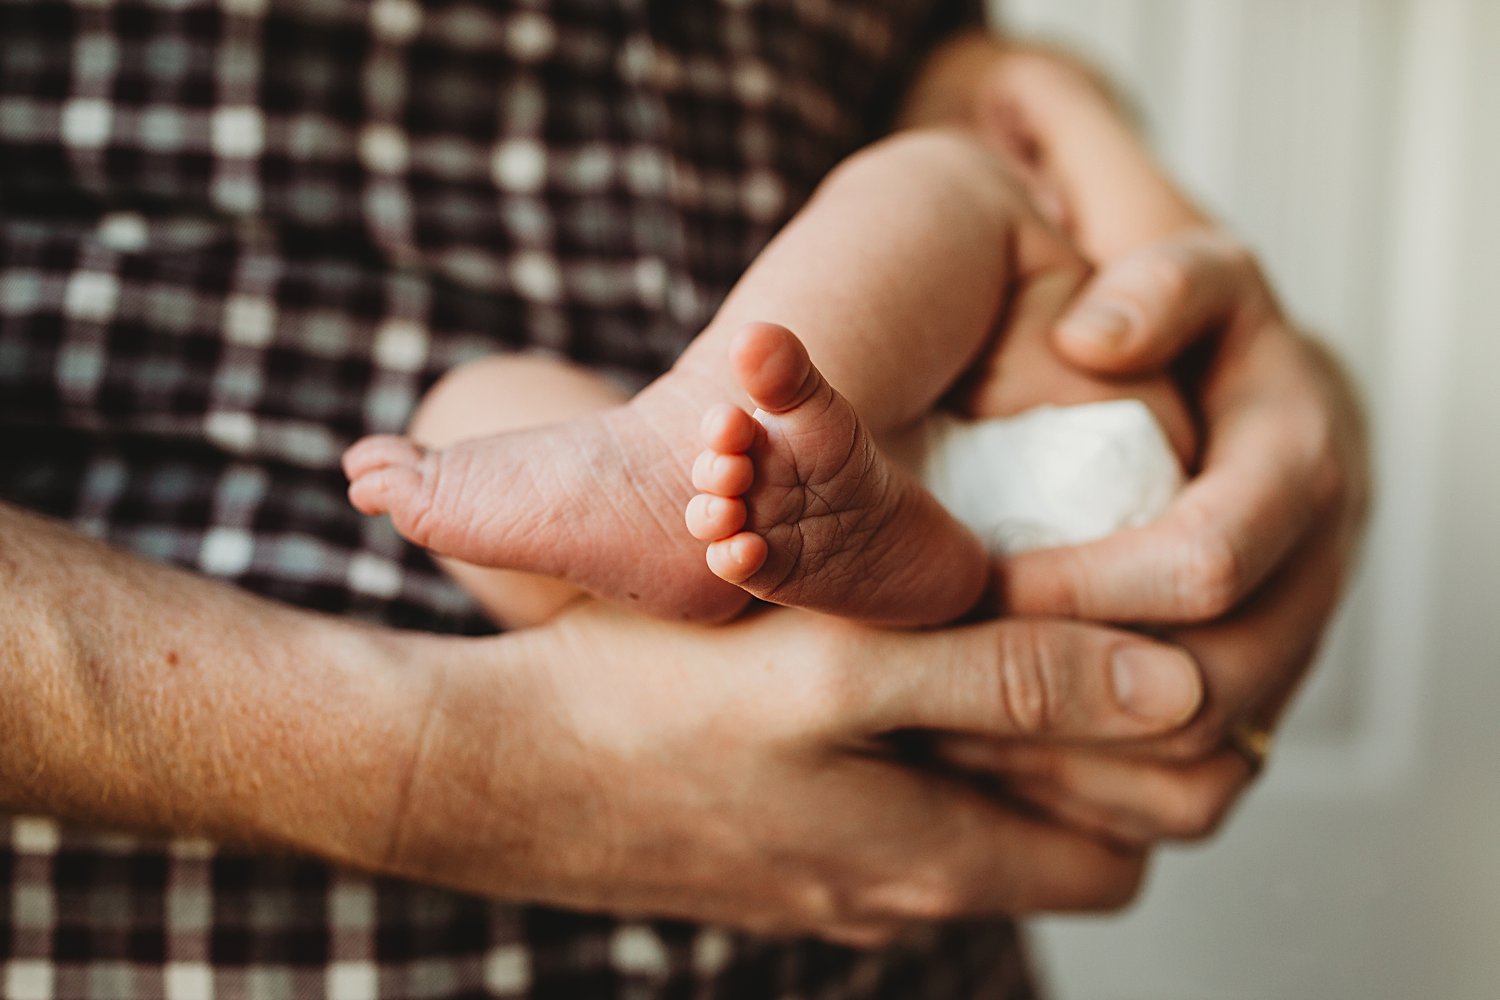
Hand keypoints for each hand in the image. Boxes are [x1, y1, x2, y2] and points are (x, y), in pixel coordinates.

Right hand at [377, 600, 1207, 944]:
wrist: (489, 770)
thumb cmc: (658, 705)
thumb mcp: (845, 672)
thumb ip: (1010, 679)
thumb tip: (1178, 692)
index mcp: (933, 861)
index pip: (1118, 858)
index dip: (1149, 767)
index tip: (1137, 664)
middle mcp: (891, 898)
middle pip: (1047, 848)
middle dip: (1080, 759)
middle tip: (1061, 634)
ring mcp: (825, 885)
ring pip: (964, 828)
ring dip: (988, 749)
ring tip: (965, 636)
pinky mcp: (770, 858)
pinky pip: (883, 818)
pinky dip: (909, 758)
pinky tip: (864, 677)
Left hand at [969, 231, 1368, 844]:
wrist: (1263, 406)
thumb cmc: (1210, 337)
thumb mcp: (1196, 280)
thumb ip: (1159, 288)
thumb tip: (1090, 337)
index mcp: (1298, 468)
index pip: (1208, 561)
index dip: (1085, 585)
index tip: (972, 579)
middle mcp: (1308, 573)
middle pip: (1211, 683)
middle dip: (1072, 685)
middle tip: (954, 671)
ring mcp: (1286, 648)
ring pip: (1201, 758)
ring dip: (1075, 754)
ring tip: (956, 727)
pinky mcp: (1251, 700)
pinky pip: (1189, 792)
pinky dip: (1094, 790)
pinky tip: (1002, 759)